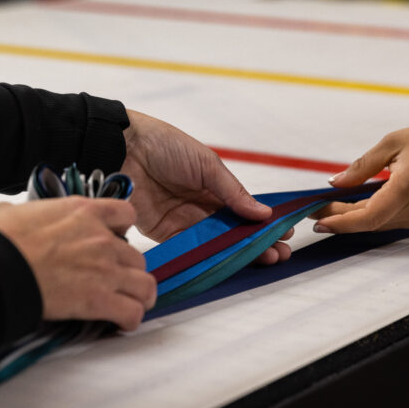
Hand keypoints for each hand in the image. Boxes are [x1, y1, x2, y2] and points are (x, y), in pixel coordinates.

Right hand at [0, 197, 155, 330]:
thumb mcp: (11, 211)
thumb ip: (27, 214)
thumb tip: (11, 217)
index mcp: (83, 212)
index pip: (125, 214)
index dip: (122, 230)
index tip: (112, 241)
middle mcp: (101, 238)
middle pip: (136, 257)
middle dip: (128, 271)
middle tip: (116, 283)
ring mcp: (104, 269)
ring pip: (144, 285)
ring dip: (138, 297)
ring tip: (129, 305)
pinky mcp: (99, 300)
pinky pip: (132, 313)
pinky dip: (130, 320)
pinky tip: (120, 323)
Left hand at [122, 110, 291, 263]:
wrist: (124, 148)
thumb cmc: (165, 145)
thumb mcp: (207, 164)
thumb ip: (233, 192)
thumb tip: (264, 213)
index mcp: (214, 185)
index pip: (244, 209)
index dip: (263, 223)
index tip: (284, 234)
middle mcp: (202, 205)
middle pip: (233, 229)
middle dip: (257, 242)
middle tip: (279, 254)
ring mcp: (185, 220)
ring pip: (217, 242)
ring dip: (239, 252)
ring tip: (264, 260)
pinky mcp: (166, 233)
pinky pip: (191, 248)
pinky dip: (210, 256)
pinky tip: (229, 262)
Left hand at [312, 120, 408, 232]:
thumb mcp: (394, 142)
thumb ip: (362, 166)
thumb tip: (334, 182)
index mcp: (408, 186)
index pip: (368, 216)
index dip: (340, 221)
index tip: (318, 219)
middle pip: (368, 224)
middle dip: (339, 219)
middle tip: (315, 211)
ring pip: (376, 225)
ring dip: (351, 219)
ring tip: (328, 209)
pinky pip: (387, 222)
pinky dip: (367, 217)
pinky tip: (352, 208)